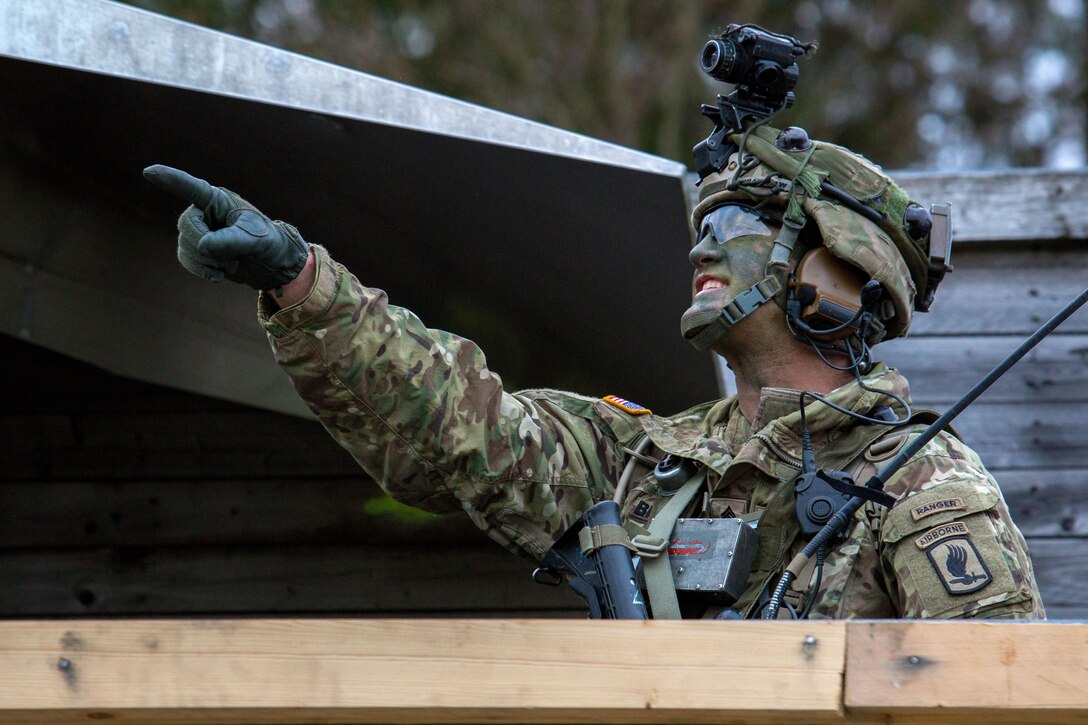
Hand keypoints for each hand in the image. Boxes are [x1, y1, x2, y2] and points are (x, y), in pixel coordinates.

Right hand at [143, 165, 307, 289]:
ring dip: (208, 261)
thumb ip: (231, 240)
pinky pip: (186, 259)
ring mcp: (200, 231)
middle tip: (233, 258)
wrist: (273, 265)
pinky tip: (218, 275)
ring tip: (231, 264)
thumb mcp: (256, 240)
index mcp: (218, 200)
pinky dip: (201, 270)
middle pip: (187, 226)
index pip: (191, 187)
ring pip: (185, 246)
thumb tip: (203, 245)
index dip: (169, 179)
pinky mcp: (198, 250)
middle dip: (206, 246)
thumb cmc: (269, 242)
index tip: (148, 171)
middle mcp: (205, 212)